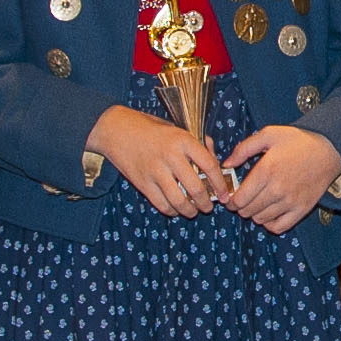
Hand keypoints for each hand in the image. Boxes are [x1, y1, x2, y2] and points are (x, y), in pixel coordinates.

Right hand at [89, 105, 220, 219]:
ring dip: (190, 210)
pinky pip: (161, 204)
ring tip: (194, 211)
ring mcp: (155, 171)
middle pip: (196, 188)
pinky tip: (175, 209)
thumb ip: (198, 143)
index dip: (220, 183)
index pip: (209, 165)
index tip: (224, 194)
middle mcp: (170, 155)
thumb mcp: (177, 128)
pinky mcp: (142, 183)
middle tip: (209, 207)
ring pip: (179, 201)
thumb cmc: (150, 129)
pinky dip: (171, 211)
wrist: (116, 130)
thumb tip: (215, 161)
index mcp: (182, 140)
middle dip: (206, 202)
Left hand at [216, 124, 337, 232]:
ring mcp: (290, 201)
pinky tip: (269, 213)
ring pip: (261, 219)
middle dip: (241, 206)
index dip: (230, 201)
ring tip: (257, 203)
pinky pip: (279, 227)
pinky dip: (270, 224)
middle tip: (243, 199)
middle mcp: (277, 189)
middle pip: (248, 210)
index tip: (231, 197)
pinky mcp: (302, 209)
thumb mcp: (268, 134)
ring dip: (254, 214)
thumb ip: (243, 149)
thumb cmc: (298, 140)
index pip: (240, 198)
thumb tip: (226, 165)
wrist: (329, 149)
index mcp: (266, 170)